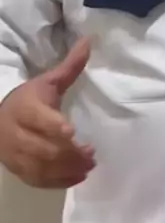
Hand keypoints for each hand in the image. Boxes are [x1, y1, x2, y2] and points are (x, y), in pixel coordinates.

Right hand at [0, 37, 94, 187]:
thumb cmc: (29, 99)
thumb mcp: (48, 81)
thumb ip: (70, 66)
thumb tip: (88, 41)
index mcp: (25, 108)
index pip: (38, 119)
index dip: (53, 126)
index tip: (71, 132)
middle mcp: (16, 133)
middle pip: (42, 148)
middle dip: (68, 153)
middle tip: (91, 154)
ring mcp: (15, 155)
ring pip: (40, 167)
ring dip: (67, 169)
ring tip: (89, 166)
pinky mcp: (17, 170)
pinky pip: (37, 180)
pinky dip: (58, 181)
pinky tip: (78, 177)